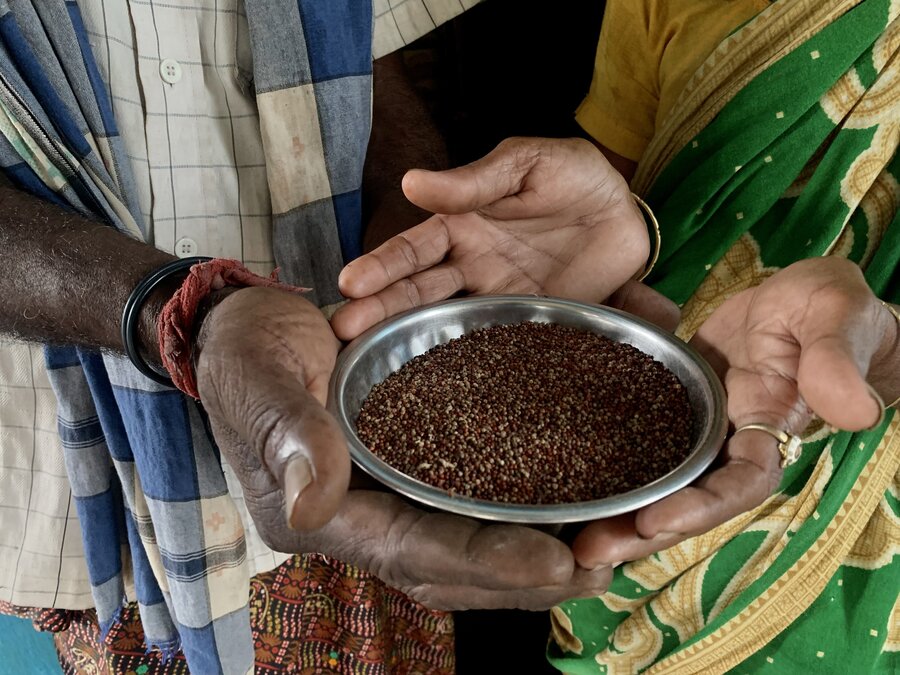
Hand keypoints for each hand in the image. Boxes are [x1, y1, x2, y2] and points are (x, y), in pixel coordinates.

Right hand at [196, 287, 611, 609]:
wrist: (245, 334)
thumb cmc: (246, 353)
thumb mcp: (260, 379)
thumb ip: (288, 434)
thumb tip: (312, 505)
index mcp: (324, 513)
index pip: (415, 551)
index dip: (486, 561)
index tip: (557, 562)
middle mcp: (361, 519)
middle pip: (453, 569)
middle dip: (526, 578)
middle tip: (605, 569)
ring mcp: (385, 500)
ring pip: (467, 547)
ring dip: (531, 556)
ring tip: (605, 550)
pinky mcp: (405, 473)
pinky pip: (465, 507)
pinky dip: (514, 515)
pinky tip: (566, 502)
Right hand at [333, 137, 649, 339]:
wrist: (628, 215)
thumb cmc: (574, 178)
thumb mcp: (528, 164)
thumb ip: (477, 179)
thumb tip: (414, 183)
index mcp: (464, 225)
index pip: (415, 247)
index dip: (383, 265)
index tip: (351, 284)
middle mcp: (472, 268)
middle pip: (418, 292)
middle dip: (379, 309)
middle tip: (343, 330)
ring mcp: (498, 301)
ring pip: (445, 321)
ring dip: (408, 336)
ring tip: (368, 356)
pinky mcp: (528, 325)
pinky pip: (495, 346)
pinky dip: (467, 363)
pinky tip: (439, 381)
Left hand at [573, 257, 898, 565]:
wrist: (796, 300)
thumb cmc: (828, 307)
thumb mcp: (837, 317)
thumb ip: (836, 359)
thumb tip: (855, 410)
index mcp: (770, 430)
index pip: (738, 485)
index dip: (699, 508)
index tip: (654, 521)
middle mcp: (728, 442)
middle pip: (685, 500)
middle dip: (640, 529)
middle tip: (588, 551)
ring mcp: (695, 428)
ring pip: (655, 479)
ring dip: (616, 509)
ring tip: (567, 534)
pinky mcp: (666, 405)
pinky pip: (635, 442)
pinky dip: (606, 463)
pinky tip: (565, 474)